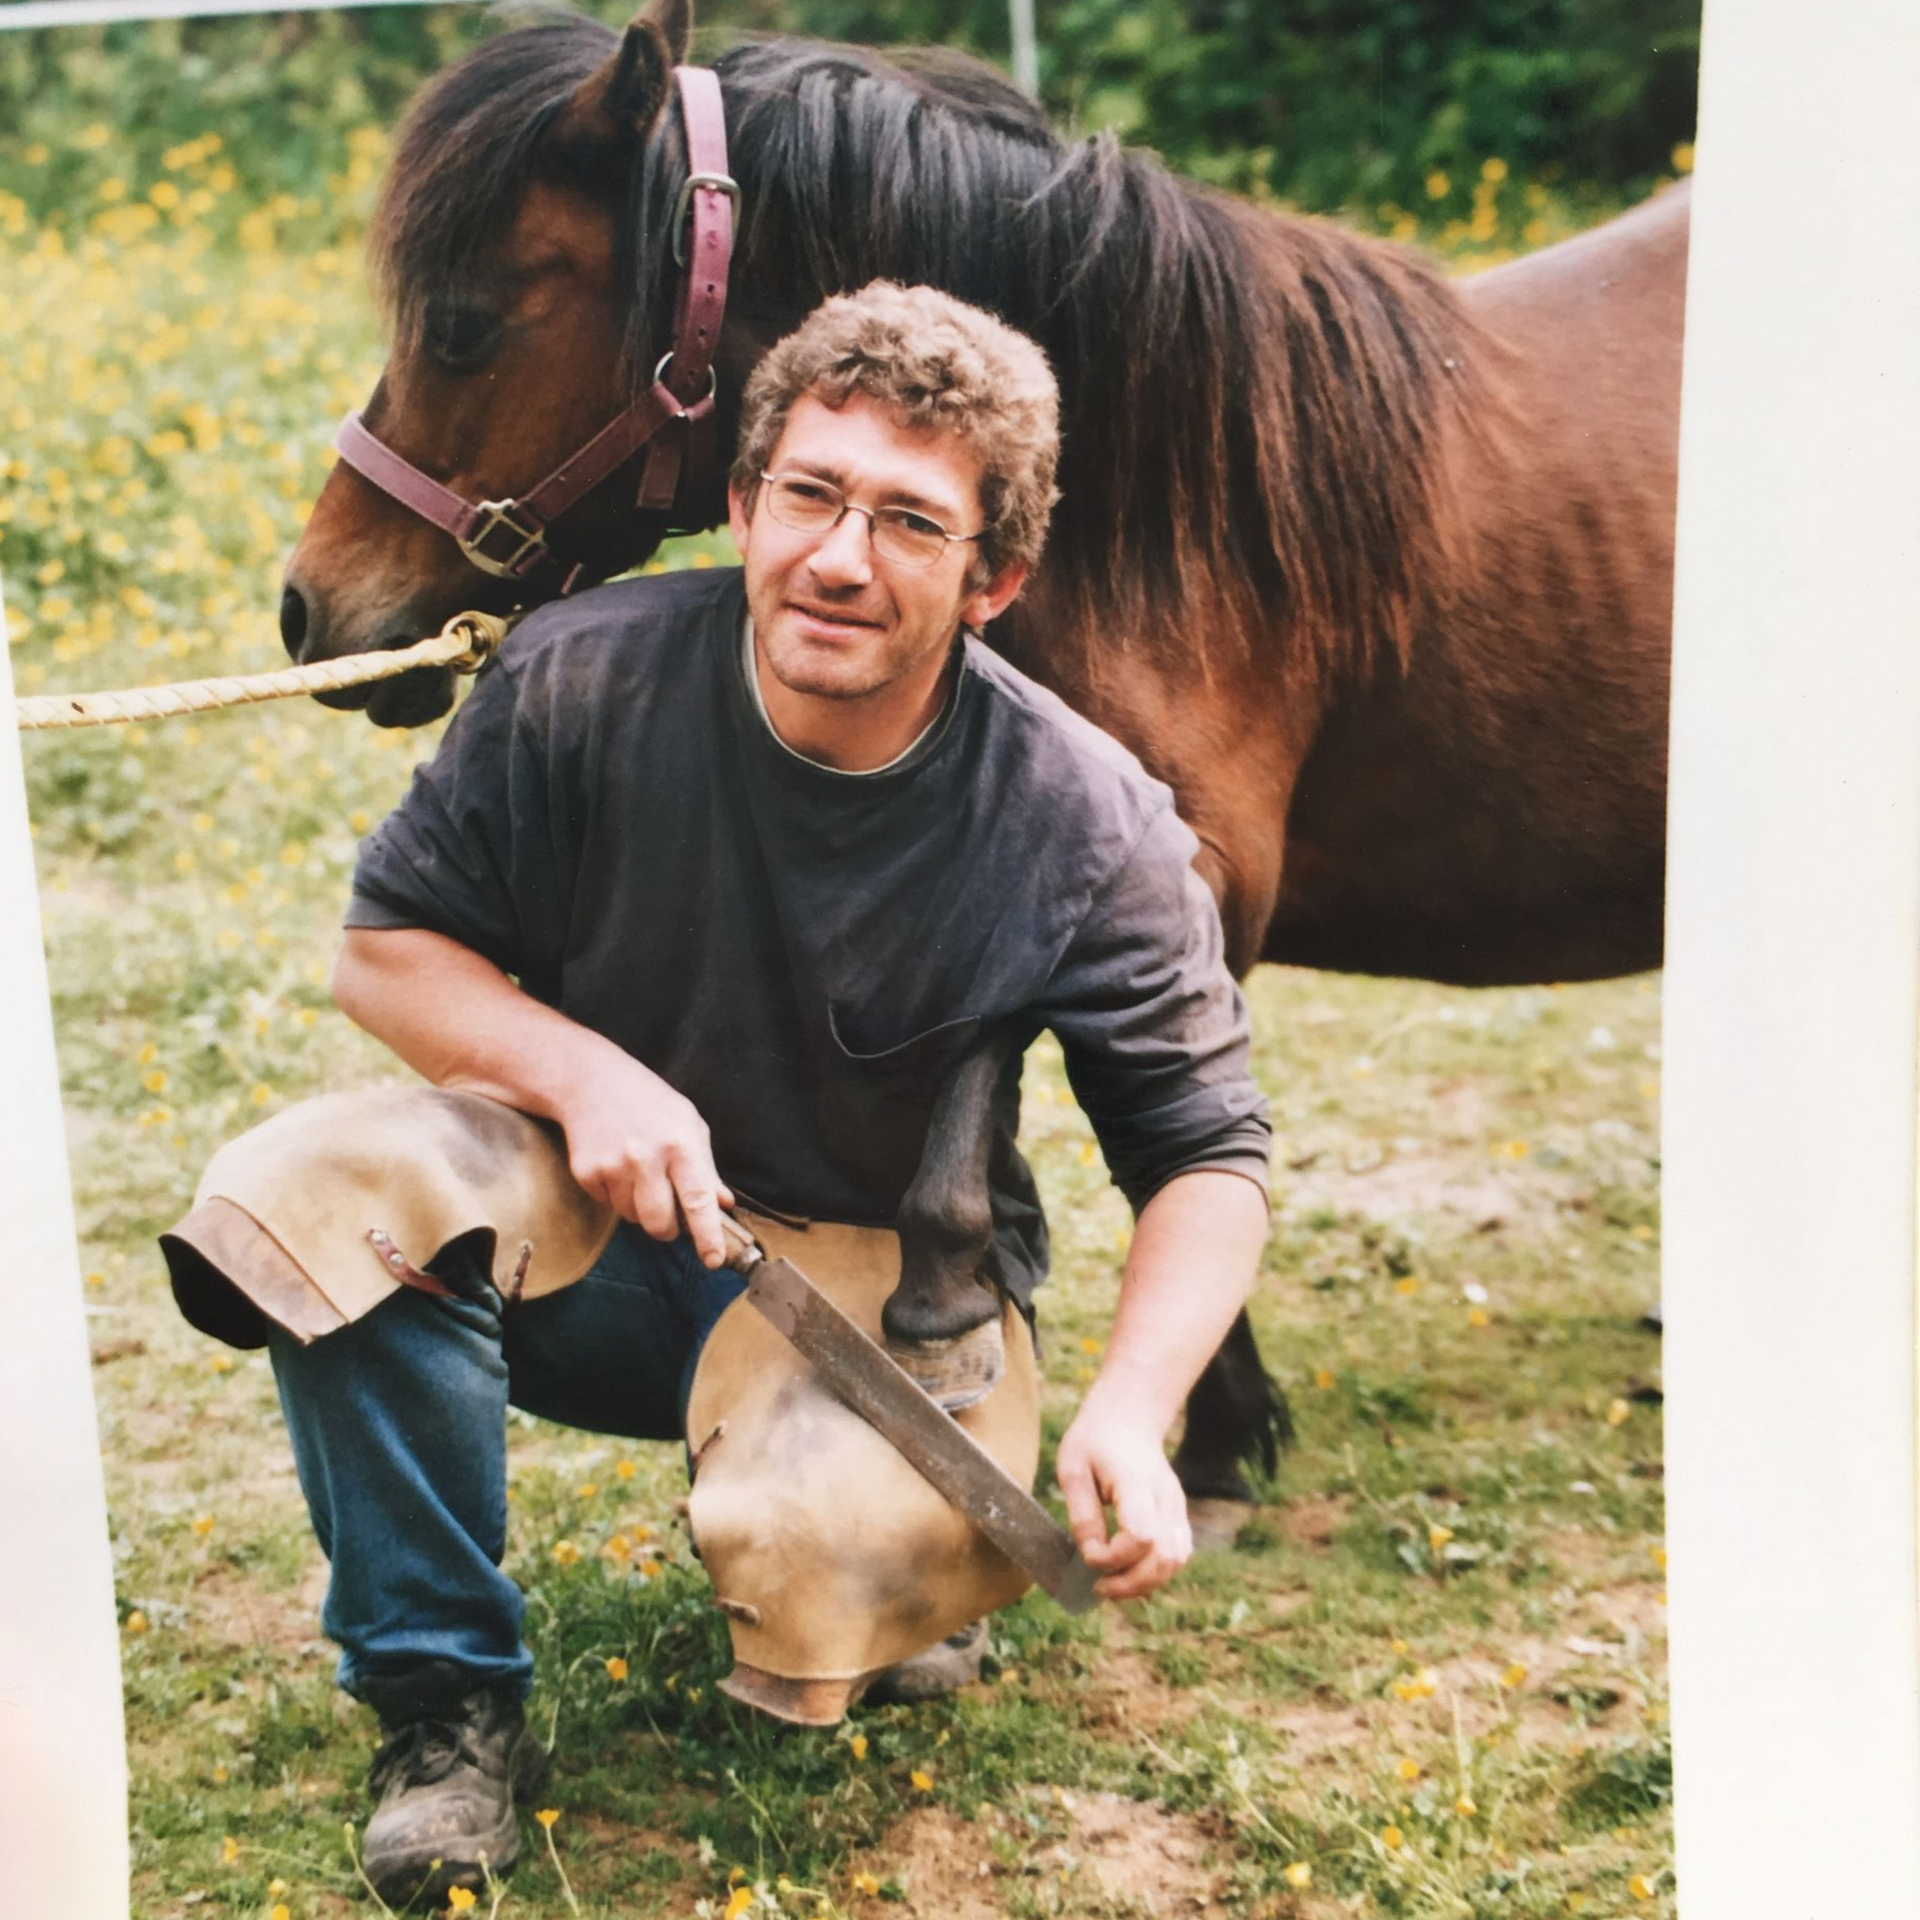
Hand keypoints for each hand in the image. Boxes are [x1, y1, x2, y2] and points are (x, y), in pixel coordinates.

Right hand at [557, 1052, 733, 1267]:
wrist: (591, 1081)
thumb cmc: (649, 1102)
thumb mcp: (689, 1123)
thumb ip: (707, 1168)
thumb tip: (723, 1205)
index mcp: (681, 1144)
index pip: (699, 1200)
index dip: (708, 1235)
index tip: (714, 1260)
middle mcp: (646, 1157)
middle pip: (660, 1223)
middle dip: (668, 1230)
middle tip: (670, 1219)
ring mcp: (613, 1166)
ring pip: (633, 1218)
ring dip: (640, 1209)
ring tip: (639, 1174)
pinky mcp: (586, 1172)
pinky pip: (608, 1206)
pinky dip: (616, 1196)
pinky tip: (617, 1167)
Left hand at [1054, 1395, 1194, 1601]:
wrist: (1127, 1417)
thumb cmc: (1094, 1441)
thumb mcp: (1072, 1468)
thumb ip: (1083, 1513)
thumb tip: (1092, 1554)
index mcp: (1137, 1482)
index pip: (1140, 1536)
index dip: (1114, 1558)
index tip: (1087, 1555)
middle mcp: (1165, 1496)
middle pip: (1164, 1557)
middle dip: (1131, 1583)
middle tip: (1099, 1587)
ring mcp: (1176, 1506)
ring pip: (1176, 1560)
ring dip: (1145, 1583)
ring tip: (1112, 1584)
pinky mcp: (1177, 1514)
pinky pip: (1178, 1553)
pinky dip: (1157, 1572)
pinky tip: (1130, 1571)